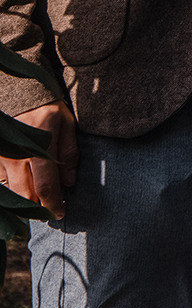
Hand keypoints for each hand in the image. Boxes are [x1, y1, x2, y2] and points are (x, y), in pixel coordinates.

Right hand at [1, 101, 75, 218]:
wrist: (23, 95)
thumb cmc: (50, 110)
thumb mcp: (68, 126)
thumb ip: (69, 154)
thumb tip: (69, 182)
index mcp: (39, 149)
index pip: (45, 186)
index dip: (53, 203)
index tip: (61, 213)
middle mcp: (18, 158)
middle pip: (25, 194)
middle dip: (38, 208)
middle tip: (52, 212)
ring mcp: (4, 159)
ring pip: (13, 191)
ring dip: (26, 202)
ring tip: (40, 204)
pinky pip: (4, 181)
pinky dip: (15, 189)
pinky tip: (27, 188)